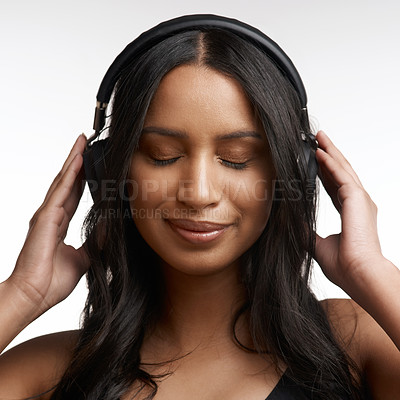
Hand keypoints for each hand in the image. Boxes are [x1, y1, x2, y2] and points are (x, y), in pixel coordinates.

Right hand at [6, 134, 89, 318]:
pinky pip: (60, 192)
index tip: (91, 164)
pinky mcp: (45, 219)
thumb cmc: (51, 282)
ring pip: (62, 182)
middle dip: (77, 162)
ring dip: (73, 162)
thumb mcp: (84, 258)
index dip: (81, 179)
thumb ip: (95, 242)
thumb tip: (109, 228)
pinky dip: (68, 176)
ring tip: (82, 143)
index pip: (73, 195)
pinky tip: (77, 162)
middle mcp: (52, 216)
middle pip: (67, 183)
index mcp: (59, 224)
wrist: (34, 297)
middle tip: (86, 143)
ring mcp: (46, 215)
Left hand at [314, 131, 383, 291]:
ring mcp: (359, 199)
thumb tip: (291, 222)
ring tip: (319, 138)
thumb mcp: (317, 245)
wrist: (358, 274)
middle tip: (317, 141)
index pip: (335, 187)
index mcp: (350, 213)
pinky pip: (341, 175)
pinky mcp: (357, 198)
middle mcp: (356, 203)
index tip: (315, 161)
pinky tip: (320, 152)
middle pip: (340, 173)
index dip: (325, 173)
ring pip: (342, 169)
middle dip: (329, 155)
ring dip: (330, 152)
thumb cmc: (345, 266)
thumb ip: (305, 231)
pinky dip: (330, 162)